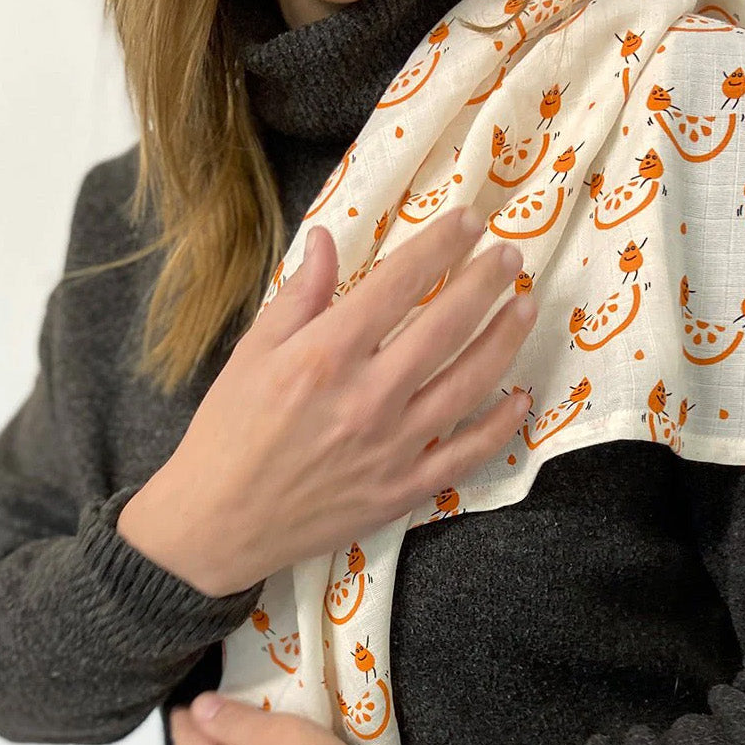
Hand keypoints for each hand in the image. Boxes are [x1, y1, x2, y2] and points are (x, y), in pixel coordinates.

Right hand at [125, 205, 536, 597]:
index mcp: (326, 355)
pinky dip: (500, 426)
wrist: (219, 523)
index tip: (469, 221)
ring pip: (468, 384)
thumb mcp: (251, 353)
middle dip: (485, 284)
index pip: (399, 284)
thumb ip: (299, 297)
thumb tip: (329, 239)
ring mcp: (393, 447)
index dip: (441, 246)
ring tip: (525, 308)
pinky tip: (520, 397)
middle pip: (446, 327)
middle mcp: (368, 397)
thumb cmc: (228, 433)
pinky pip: (466, 454)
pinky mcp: (404, 489)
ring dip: (504, 341)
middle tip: (511, 257)